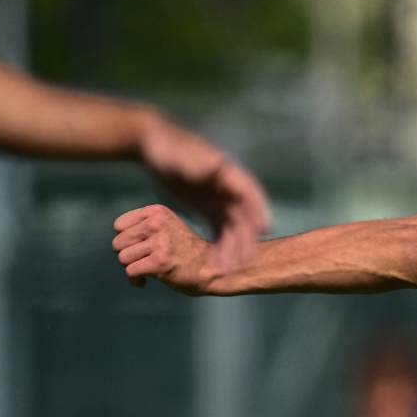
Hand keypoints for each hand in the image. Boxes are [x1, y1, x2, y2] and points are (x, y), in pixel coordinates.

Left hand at [112, 203, 217, 292]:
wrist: (213, 269)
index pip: (119, 226)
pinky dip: (135, 280)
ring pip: (122, 258)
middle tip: (144, 262)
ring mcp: (159, 243)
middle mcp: (157, 224)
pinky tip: (145, 282)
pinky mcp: (160, 263)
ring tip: (146, 270)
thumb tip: (116, 242)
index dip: (127, 240)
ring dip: (132, 268)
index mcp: (157, 212)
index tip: (141, 248)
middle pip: (118, 242)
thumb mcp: (167, 228)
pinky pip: (130, 272)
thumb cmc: (185, 252)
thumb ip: (143, 227)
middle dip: (128, 255)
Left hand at [135, 113, 271, 270]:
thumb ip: (200, 165)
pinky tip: (215, 264)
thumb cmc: (169, 148)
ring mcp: (222, 202)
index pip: (251, 195)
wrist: (153, 146)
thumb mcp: (183, 155)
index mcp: (230, 175)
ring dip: (232, 250)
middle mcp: (231, 192)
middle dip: (244, 242)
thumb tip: (216, 167)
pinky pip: (219, 232)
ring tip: (224, 271)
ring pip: (233, 230)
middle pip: (244, 219)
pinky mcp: (210, 210)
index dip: (259, 212)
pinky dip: (219, 247)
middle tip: (241, 263)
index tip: (263, 230)